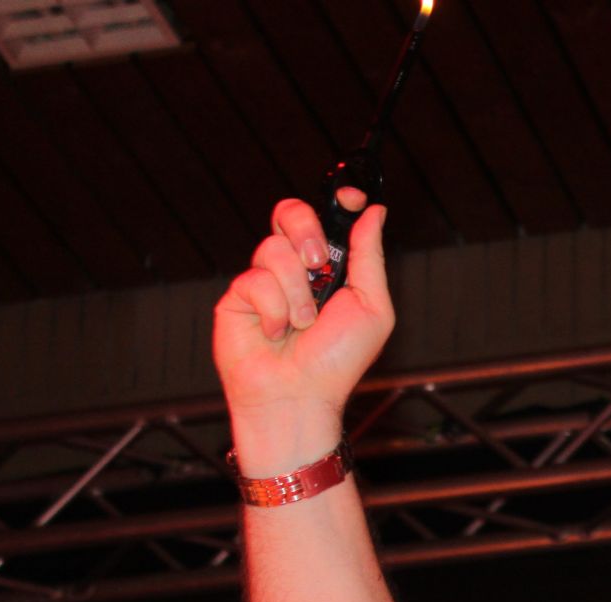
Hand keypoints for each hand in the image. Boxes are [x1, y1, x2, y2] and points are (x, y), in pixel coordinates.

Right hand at [214, 195, 393, 465]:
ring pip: (274, 249)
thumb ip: (369, 257)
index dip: (337, 201)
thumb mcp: (372, 307)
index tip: (351, 197)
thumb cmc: (338, 361)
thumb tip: (373, 212)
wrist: (299, 395)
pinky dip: (274, 310)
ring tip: (302, 324)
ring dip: (297, 292)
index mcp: (330, 269)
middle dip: (307, 232)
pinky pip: (255, 279)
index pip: (327, 219)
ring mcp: (264, 281)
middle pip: (290, 214)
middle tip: (319, 264)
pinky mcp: (237, 296)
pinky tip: (276, 333)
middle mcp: (296, 270)